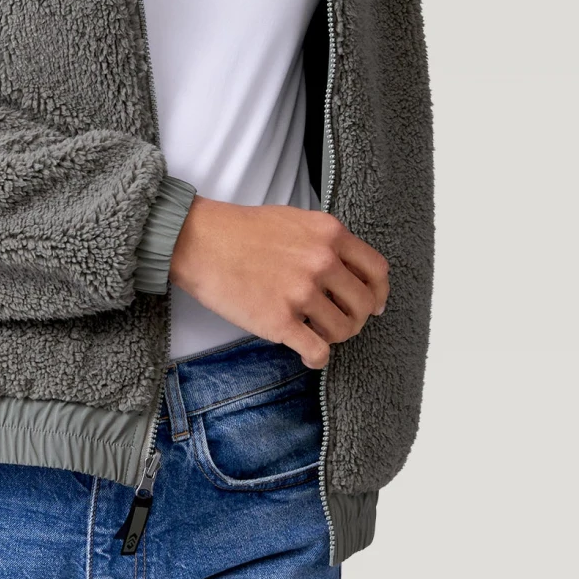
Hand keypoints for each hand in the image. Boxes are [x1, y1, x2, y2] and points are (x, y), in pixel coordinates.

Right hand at [167, 196, 389, 368]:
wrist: (200, 241)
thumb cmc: (242, 230)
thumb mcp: (294, 219)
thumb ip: (325, 241)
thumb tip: (350, 271)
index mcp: (329, 233)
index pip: (377, 270)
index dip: (379, 292)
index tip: (374, 304)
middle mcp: (322, 261)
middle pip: (364, 304)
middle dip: (356, 318)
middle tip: (339, 321)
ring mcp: (301, 292)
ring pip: (344, 330)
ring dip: (333, 336)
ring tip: (316, 332)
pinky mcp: (280, 320)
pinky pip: (318, 352)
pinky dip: (317, 358)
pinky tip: (306, 352)